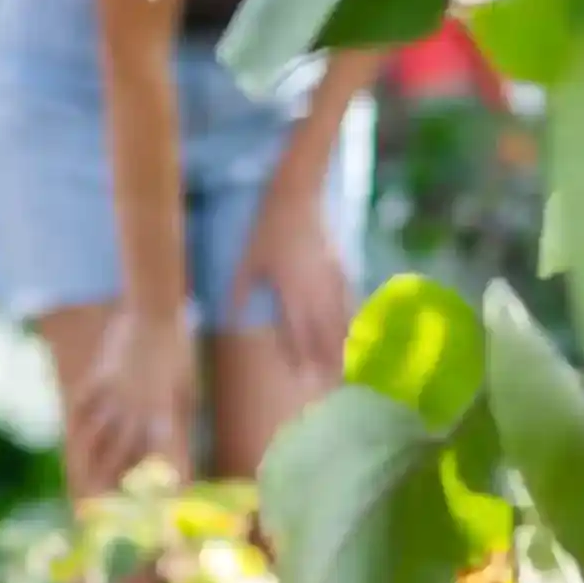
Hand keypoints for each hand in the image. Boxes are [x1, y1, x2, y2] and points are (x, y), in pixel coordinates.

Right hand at [72, 301, 196, 487]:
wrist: (155, 313)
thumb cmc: (178, 352)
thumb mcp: (187, 388)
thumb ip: (178, 418)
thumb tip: (178, 445)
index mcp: (162, 412)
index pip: (157, 455)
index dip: (152, 480)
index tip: (147, 501)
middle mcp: (136, 407)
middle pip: (119, 452)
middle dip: (110, 478)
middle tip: (101, 500)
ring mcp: (115, 392)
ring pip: (95, 433)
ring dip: (86, 457)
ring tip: (80, 476)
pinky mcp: (99, 377)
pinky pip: (83, 404)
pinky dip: (77, 420)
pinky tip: (72, 435)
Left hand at [228, 191, 355, 377]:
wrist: (297, 199)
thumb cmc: (267, 229)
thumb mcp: (247, 261)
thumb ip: (239, 292)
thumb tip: (228, 318)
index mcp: (288, 291)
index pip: (295, 332)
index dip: (299, 355)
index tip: (301, 376)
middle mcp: (312, 291)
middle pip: (322, 333)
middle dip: (325, 360)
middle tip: (329, 383)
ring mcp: (329, 280)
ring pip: (339, 320)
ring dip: (341, 346)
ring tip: (345, 367)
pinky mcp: (340, 268)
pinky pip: (348, 301)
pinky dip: (351, 319)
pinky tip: (354, 331)